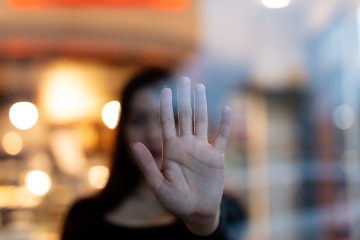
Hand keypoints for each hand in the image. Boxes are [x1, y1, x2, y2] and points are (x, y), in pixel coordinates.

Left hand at [130, 77, 230, 234]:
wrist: (197, 212)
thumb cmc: (175, 201)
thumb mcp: (158, 185)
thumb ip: (147, 165)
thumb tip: (133, 145)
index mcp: (171, 150)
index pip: (166, 123)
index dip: (165, 106)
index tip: (164, 89)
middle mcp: (186, 145)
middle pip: (185, 116)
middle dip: (184, 98)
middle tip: (184, 78)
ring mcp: (202, 150)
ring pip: (202, 122)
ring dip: (202, 104)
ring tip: (200, 87)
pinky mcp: (216, 158)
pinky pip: (222, 137)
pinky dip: (225, 124)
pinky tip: (227, 109)